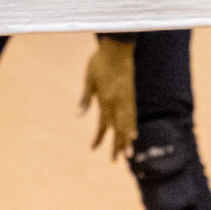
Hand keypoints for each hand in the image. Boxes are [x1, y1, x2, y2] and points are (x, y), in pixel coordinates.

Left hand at [80, 37, 137, 161]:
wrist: (117, 48)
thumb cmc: (98, 63)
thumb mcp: (88, 80)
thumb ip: (84, 99)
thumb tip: (77, 115)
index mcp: (106, 100)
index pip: (103, 124)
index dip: (99, 137)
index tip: (93, 149)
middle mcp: (119, 102)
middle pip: (118, 128)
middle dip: (116, 145)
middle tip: (114, 161)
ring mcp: (128, 99)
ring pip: (128, 124)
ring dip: (126, 139)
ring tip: (127, 154)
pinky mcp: (132, 94)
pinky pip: (133, 114)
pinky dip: (132, 126)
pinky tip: (133, 134)